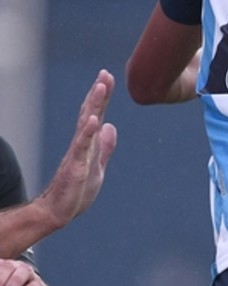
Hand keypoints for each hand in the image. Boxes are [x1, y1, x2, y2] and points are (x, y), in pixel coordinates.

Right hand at [35, 70, 117, 231]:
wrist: (59, 211)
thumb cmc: (76, 190)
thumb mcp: (98, 165)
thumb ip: (104, 147)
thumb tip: (110, 126)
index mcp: (88, 144)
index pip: (95, 115)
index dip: (102, 97)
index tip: (107, 77)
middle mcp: (81, 145)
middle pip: (90, 114)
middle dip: (98, 94)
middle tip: (105, 74)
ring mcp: (77, 154)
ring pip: (85, 125)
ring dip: (94, 106)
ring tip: (100, 87)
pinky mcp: (75, 167)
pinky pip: (81, 147)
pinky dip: (88, 132)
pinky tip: (93, 119)